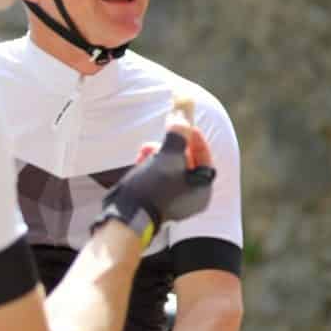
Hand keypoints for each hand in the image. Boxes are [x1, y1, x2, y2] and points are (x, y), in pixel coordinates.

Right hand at [97, 107, 216, 240]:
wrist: (126, 212)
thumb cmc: (153, 186)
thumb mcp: (169, 156)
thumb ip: (178, 135)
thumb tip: (181, 117)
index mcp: (202, 191)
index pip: (204, 158)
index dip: (195, 139)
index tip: (185, 125)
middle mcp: (191, 198)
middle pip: (187, 162)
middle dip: (172, 146)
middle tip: (163, 135)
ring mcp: (174, 201)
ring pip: (171, 168)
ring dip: (159, 154)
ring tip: (146, 150)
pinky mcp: (157, 201)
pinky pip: (159, 178)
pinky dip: (152, 166)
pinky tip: (141, 159)